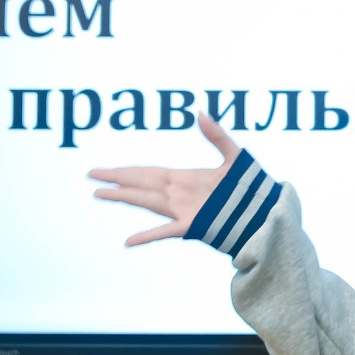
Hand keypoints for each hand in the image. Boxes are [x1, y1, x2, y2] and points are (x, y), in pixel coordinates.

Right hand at [88, 112, 238, 246]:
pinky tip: (128, 242)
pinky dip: (147, 236)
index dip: (124, 170)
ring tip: (99, 194)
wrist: (265, 213)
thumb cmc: (250, 187)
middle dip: (115, 179)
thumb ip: (217, 134)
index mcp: (184, 177)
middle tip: (90, 175)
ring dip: (124, 197)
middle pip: (140, 183)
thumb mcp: (235, 156)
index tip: (102, 170)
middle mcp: (178, 193)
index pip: (147, 172)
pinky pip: (166, 231)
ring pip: (147, 201)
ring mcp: (183, 209)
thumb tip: (200, 112)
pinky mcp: (193, 225)